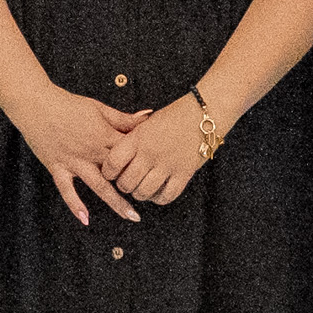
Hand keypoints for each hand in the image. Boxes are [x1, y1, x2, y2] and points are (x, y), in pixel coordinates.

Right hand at [11, 89, 148, 225]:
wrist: (36, 104)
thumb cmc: (68, 104)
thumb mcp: (99, 108)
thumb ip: (123, 118)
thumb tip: (148, 116)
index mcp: (104, 136)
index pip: (130, 152)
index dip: (144, 159)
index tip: (157, 168)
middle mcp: (91, 152)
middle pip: (119, 173)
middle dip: (136, 185)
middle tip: (153, 197)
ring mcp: (74, 162)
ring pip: (99, 186)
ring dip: (116, 202)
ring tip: (131, 216)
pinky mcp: (57, 167)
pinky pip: (66, 190)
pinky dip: (75, 205)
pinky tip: (85, 219)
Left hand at [94, 94, 212, 209]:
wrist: (203, 114)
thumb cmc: (173, 116)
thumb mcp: (146, 123)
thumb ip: (130, 139)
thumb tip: (115, 157)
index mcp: (138, 138)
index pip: (112, 163)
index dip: (108, 172)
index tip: (111, 173)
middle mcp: (150, 153)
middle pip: (126, 182)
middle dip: (123, 186)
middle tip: (126, 182)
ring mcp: (167, 165)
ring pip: (143, 192)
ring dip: (139, 193)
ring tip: (141, 188)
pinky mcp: (184, 174)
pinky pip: (166, 196)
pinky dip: (159, 198)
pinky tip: (157, 192)